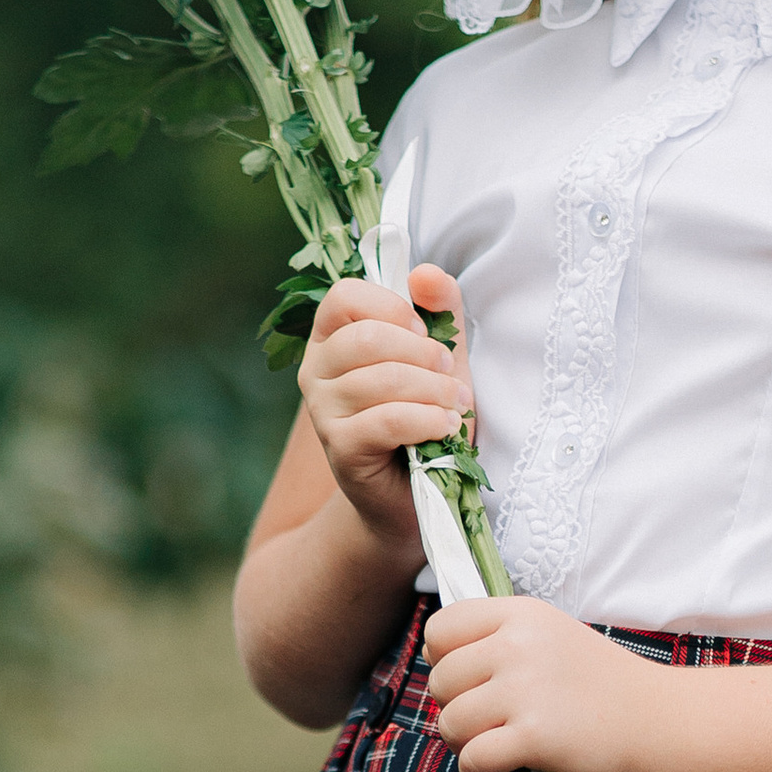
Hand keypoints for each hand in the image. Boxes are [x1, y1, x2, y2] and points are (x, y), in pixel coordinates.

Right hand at [297, 261, 469, 562]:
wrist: (416, 497)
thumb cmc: (425, 422)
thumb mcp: (440, 359)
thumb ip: (439, 312)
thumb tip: (425, 273)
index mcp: (332, 339)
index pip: (343, 295)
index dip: (391, 306)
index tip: (424, 332)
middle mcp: (316, 371)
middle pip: (367, 337)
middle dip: (424, 353)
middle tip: (450, 376)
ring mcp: (323, 412)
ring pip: (382, 378)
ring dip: (434, 391)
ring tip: (455, 408)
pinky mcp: (340, 449)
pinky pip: (388, 419)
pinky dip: (428, 420)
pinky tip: (446, 429)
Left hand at [423, 594, 664, 771]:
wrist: (663, 723)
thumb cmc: (605, 690)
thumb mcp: (553, 640)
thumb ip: (501, 643)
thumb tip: (442, 670)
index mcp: (521, 614)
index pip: (439, 628)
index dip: (444, 662)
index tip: (471, 683)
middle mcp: (519, 644)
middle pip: (440, 681)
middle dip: (455, 710)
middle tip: (489, 726)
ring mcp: (526, 689)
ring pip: (450, 723)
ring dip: (465, 746)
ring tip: (496, 749)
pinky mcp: (536, 735)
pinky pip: (473, 759)